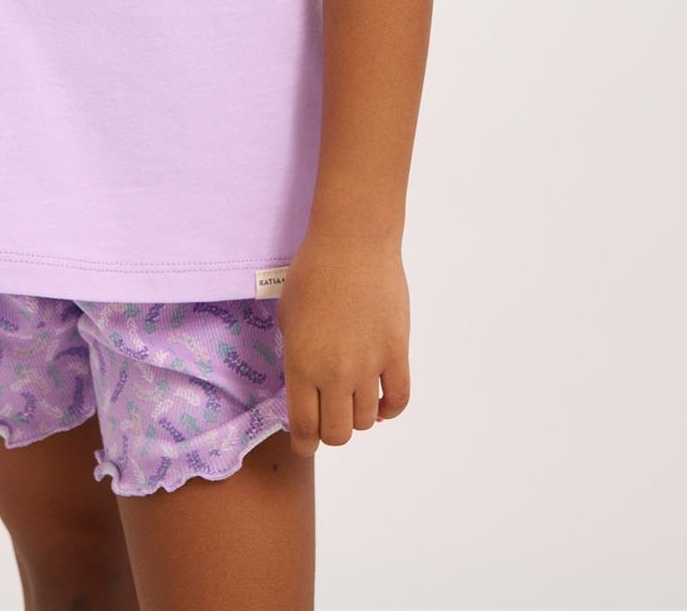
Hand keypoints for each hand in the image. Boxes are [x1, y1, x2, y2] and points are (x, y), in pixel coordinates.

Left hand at [277, 231, 410, 452]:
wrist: (352, 244)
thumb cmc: (312, 273)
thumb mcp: (287, 317)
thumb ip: (296, 358)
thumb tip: (305, 386)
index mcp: (301, 365)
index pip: (304, 428)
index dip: (305, 443)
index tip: (306, 442)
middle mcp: (335, 373)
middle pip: (337, 433)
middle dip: (330, 433)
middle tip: (328, 418)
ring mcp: (369, 366)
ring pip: (366, 421)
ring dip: (358, 417)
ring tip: (352, 400)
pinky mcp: (397, 353)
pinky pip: (398, 400)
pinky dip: (389, 409)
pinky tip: (380, 401)